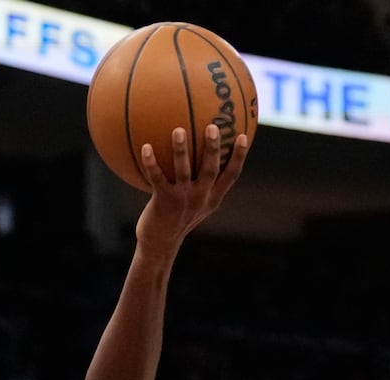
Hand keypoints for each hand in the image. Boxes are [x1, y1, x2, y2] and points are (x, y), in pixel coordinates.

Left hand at [135, 125, 248, 259]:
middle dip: (213, 148)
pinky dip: (151, 162)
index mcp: (212, 197)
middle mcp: (200, 197)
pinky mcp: (163, 201)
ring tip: (178, 130)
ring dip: (180, 150)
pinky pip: (156, 178)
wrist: (160, 243)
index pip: (231, 175)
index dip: (239, 156)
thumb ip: (203, 184)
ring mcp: (182, 199)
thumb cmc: (178, 218)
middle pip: (210, 169)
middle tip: (212, 127)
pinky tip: (145, 147)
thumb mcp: (196, 203)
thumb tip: (202, 156)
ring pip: (183, 171)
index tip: (244, 136)